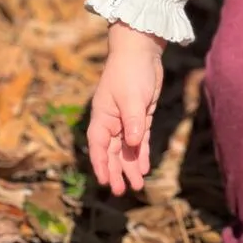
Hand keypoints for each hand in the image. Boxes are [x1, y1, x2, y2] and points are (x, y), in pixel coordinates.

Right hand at [87, 21, 164, 194]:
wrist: (141, 51)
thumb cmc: (130, 71)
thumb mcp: (131, 97)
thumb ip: (132, 122)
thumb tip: (133, 144)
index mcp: (102, 116)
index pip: (99, 145)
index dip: (100, 163)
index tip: (104, 181)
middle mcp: (112, 120)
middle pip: (112, 151)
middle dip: (116, 171)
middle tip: (121, 192)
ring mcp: (126, 119)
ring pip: (126, 149)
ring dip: (130, 166)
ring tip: (137, 186)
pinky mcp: (140, 116)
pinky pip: (139, 140)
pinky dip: (141, 154)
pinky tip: (143, 168)